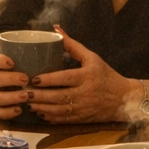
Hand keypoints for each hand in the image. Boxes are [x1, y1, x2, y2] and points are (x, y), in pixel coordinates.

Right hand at [0, 37, 26, 119]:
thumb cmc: (14, 67)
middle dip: (9, 79)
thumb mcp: (12, 54)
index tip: (12, 62)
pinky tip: (20, 109)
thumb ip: (8, 44)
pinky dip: (8, 112)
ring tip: (26, 95)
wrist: (9, 86)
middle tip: (25, 78)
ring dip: (11, 97)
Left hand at [14, 28, 134, 123]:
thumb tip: (56, 29)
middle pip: (59, 96)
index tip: (34, 79)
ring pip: (59, 110)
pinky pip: (64, 119)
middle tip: (24, 92)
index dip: (49, 79)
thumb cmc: (105, 75)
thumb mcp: (92, 58)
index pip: (65, 78)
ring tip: (28, 103)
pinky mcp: (83, 118)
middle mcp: (86, 93)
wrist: (124, 98)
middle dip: (40, 96)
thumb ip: (72, 45)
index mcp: (88, 76)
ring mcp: (84, 107)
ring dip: (42, 107)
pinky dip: (50, 117)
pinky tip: (40, 113)